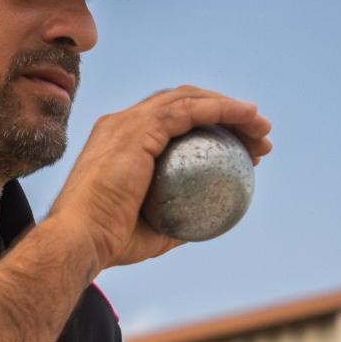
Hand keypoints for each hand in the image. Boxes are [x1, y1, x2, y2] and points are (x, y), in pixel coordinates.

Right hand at [48, 85, 272, 271]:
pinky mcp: (137, 129)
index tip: (239, 149)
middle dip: (223, 112)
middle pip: (181, 102)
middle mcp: (120, 124)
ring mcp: (127, 123)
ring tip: (261, 129)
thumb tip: (203, 222)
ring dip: (230, 108)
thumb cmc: (109, 242)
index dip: (207, 125)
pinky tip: (249, 121)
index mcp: (119, 142)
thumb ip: (174, 219)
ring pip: (189, 99)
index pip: (169, 120)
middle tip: (256, 137)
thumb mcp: (150, 229)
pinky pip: (190, 111)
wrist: (79, 240)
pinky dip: (223, 110)